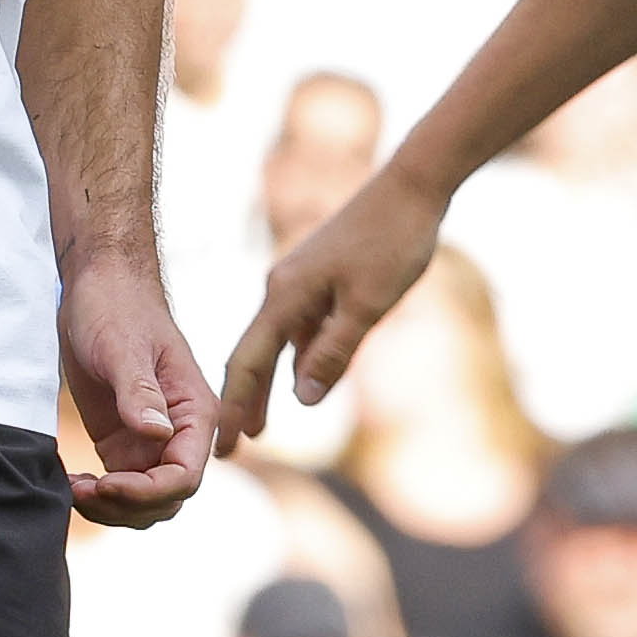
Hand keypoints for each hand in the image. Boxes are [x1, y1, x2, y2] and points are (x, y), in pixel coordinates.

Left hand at [61, 261, 217, 526]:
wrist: (97, 284)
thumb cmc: (116, 306)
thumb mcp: (123, 346)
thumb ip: (140, 391)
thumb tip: (157, 434)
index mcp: (194, 412)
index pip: (185, 476)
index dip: (148, 492)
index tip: (105, 484)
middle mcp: (179, 433)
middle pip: (166, 499)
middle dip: (126, 507)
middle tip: (80, 490)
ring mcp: (150, 441)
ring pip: (143, 502)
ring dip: (110, 508)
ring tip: (71, 488)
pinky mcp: (122, 442)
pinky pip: (118, 486)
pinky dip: (96, 495)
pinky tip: (67, 481)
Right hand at [220, 161, 447, 439]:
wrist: (412, 187)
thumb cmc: (393, 243)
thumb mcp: (368, 305)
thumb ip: (334, 353)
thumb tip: (301, 400)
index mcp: (286, 295)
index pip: (249, 362)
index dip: (235, 408)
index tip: (224, 449)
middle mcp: (283, 288)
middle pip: (253, 355)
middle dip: (243, 403)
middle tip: (233, 449)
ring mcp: (299, 281)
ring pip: (276, 343)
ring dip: (268, 385)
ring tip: (261, 427)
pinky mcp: (319, 277)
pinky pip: (297, 327)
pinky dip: (293, 359)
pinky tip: (301, 379)